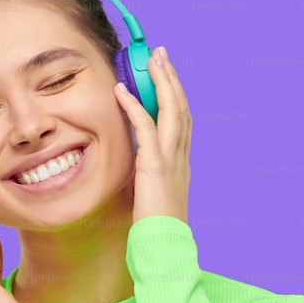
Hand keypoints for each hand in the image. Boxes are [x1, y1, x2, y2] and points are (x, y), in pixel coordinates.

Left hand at [113, 45, 190, 224]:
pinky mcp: (155, 166)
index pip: (182, 121)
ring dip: (160, 81)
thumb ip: (146, 180)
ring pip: (171, 110)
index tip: (166, 75)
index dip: (175, 95)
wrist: (165, 248)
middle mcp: (181, 157)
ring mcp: (171, 160)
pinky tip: (122, 90)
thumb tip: (134, 174)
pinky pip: (145, 128)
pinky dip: (134, 106)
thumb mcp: (152, 198)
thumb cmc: (156, 231)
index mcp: (181, 164)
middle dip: (171, 78)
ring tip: (151, 59)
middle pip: (181, 107)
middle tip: (161, 54)